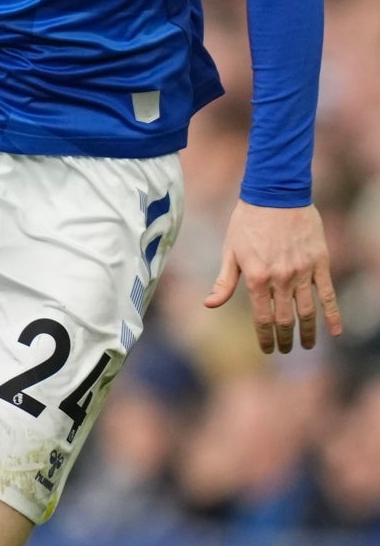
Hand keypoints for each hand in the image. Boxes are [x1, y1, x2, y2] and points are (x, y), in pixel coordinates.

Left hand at [205, 201, 344, 354]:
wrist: (276, 195)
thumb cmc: (247, 222)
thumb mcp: (230, 251)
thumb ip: (224, 281)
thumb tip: (210, 305)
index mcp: (256, 278)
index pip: (262, 318)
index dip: (264, 337)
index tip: (267, 349)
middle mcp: (280, 279)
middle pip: (285, 319)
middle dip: (284, 339)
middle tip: (285, 350)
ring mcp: (302, 272)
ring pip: (307, 311)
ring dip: (308, 332)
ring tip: (307, 346)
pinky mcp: (320, 263)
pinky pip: (328, 294)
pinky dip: (333, 314)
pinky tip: (335, 331)